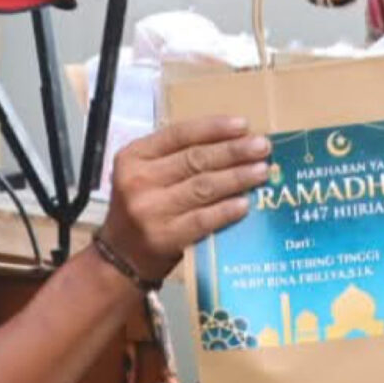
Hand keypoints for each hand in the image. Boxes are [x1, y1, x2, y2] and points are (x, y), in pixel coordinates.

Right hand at [104, 110, 272, 281]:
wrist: (120, 257)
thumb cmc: (142, 208)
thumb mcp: (145, 174)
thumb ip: (175, 158)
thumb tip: (230, 143)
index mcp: (133, 156)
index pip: (178, 134)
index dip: (213, 128)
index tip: (243, 125)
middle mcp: (138, 180)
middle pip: (195, 159)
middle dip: (233, 151)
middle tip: (262, 146)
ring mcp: (150, 210)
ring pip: (203, 187)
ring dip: (237, 178)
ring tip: (261, 170)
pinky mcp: (164, 237)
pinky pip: (203, 219)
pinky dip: (226, 210)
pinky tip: (245, 203)